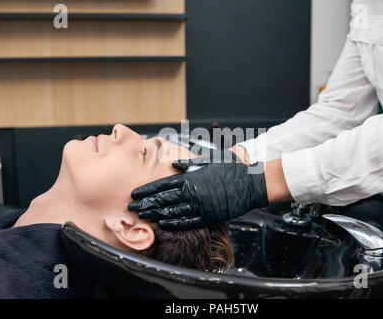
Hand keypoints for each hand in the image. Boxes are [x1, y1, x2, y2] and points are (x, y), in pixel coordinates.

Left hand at [128, 160, 268, 230]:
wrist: (250, 183)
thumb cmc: (231, 168)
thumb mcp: (210, 160)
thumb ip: (190, 164)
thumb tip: (173, 164)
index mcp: (191, 177)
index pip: (162, 185)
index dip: (147, 191)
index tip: (135, 194)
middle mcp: (192, 192)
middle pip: (163, 200)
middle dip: (146, 203)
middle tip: (131, 208)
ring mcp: (200, 206)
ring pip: (172, 212)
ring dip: (155, 214)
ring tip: (143, 217)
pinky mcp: (208, 216)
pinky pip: (188, 222)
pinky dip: (174, 223)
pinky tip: (163, 223)